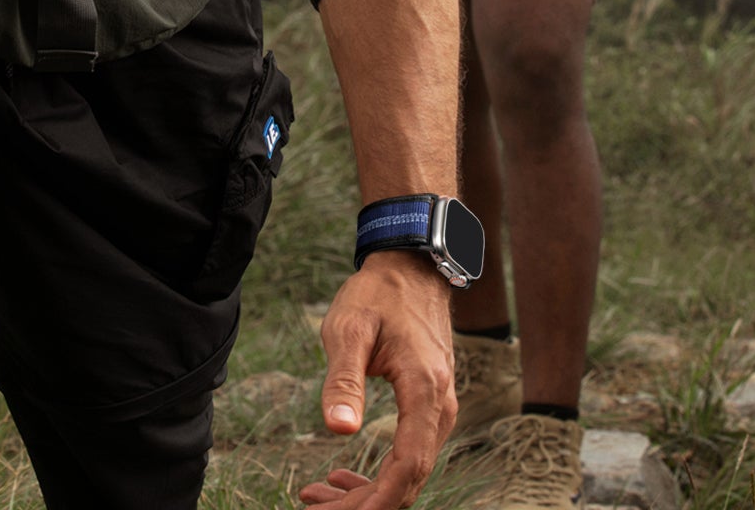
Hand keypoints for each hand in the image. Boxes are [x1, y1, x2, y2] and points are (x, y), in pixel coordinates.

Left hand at [299, 253, 456, 506]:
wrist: (410, 268)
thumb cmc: (378, 294)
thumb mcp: (349, 329)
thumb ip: (343, 379)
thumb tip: (338, 431)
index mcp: (425, 390)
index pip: (409, 465)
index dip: (378, 499)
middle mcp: (441, 406)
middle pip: (409, 477)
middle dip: (363, 503)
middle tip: (313, 507)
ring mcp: (439, 407)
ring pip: (408, 470)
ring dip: (367, 491)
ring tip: (318, 495)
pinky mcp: (429, 405)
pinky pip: (409, 452)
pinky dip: (377, 472)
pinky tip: (342, 474)